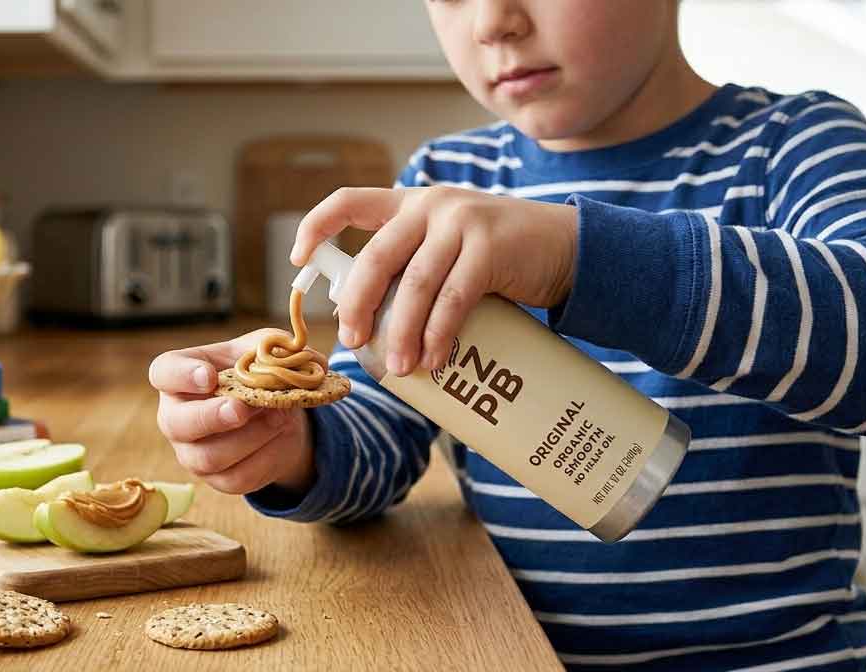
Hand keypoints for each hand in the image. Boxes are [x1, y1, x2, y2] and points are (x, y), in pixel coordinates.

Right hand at [148, 329, 315, 494]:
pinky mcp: (218, 479)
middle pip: (176, 424)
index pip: (163, 373)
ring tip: (278, 415)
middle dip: (211, 417)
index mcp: (179, 376)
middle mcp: (176, 417)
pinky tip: (280, 435)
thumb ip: (284, 350)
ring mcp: (192, 453)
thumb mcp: (268, 352)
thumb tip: (313, 362)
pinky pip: (237, 477)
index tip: (209, 376)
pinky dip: (265, 456)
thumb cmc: (257, 374)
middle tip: (241, 409)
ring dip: (250, 437)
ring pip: (210, 457)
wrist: (276, 413)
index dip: (182, 375)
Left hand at [291, 186, 579, 376]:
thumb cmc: (500, 258)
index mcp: (411, 203)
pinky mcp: (490, 247)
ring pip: (415, 284)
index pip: (349, 202)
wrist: (568, 246)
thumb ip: (415, 265)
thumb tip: (370, 322)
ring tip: (399, 366)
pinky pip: (453, 298)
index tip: (297, 261)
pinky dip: (440, 334)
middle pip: (376, 256)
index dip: (316, 227)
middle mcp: (431, 204)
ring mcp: (462, 222)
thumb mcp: (449, 248)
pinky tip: (435, 359)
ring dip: (402, 331)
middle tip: (353, 341)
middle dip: (359, 304)